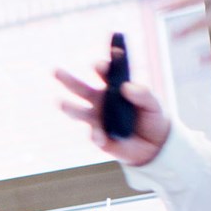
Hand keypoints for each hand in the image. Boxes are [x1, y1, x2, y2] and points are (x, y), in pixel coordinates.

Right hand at [54, 61, 169, 165]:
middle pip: (81, 88)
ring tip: (59, 102)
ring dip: (70, 108)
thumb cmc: (152, 118)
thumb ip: (144, 94)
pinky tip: (101, 138)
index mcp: (112, 87)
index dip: (102, 66)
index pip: (104, 73)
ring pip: (79, 112)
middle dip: (68, 79)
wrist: (154, 145)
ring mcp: (97, 120)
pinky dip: (96, 135)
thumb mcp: (154, 105)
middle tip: (55, 70)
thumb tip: (126, 87)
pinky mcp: (99, 138)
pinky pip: (94, 135)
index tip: (102, 64)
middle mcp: (100, 101)